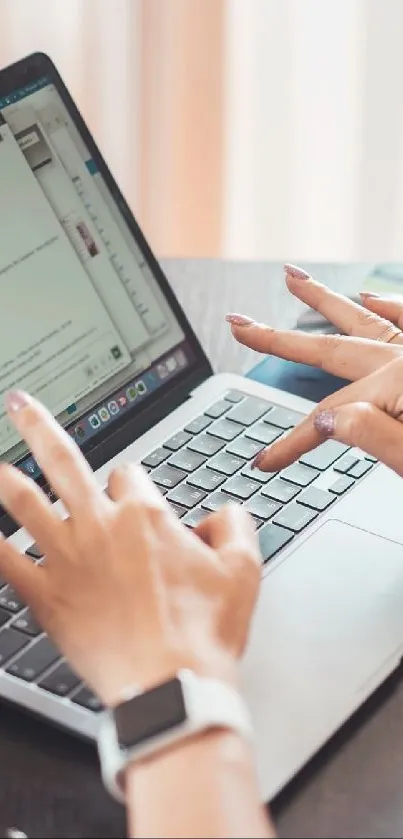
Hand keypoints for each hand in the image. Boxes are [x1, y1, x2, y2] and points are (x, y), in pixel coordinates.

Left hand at [0, 391, 259, 706]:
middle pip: (63, 461)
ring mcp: (69, 560)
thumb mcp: (244, 569)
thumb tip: (221, 513)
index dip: (134, 485)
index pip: (131, 475)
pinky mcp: (47, 597)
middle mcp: (101, 527)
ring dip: (4, 477)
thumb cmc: (204, 633)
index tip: (136, 502)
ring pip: (25, 502)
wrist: (172, 686)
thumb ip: (234, 524)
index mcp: (146, 516)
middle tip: (18, 404)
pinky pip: (5, 562)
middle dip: (39, 426)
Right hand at [227, 264, 402, 468]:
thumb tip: (325, 418)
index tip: (266, 461)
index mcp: (398, 383)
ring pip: (365, 319)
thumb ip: (369, 433)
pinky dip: (387, 307)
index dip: (293, 441)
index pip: (328, 415)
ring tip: (292, 277)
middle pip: (330, 348)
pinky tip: (369, 296)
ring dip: (324, 300)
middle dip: (279, 339)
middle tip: (241, 324)